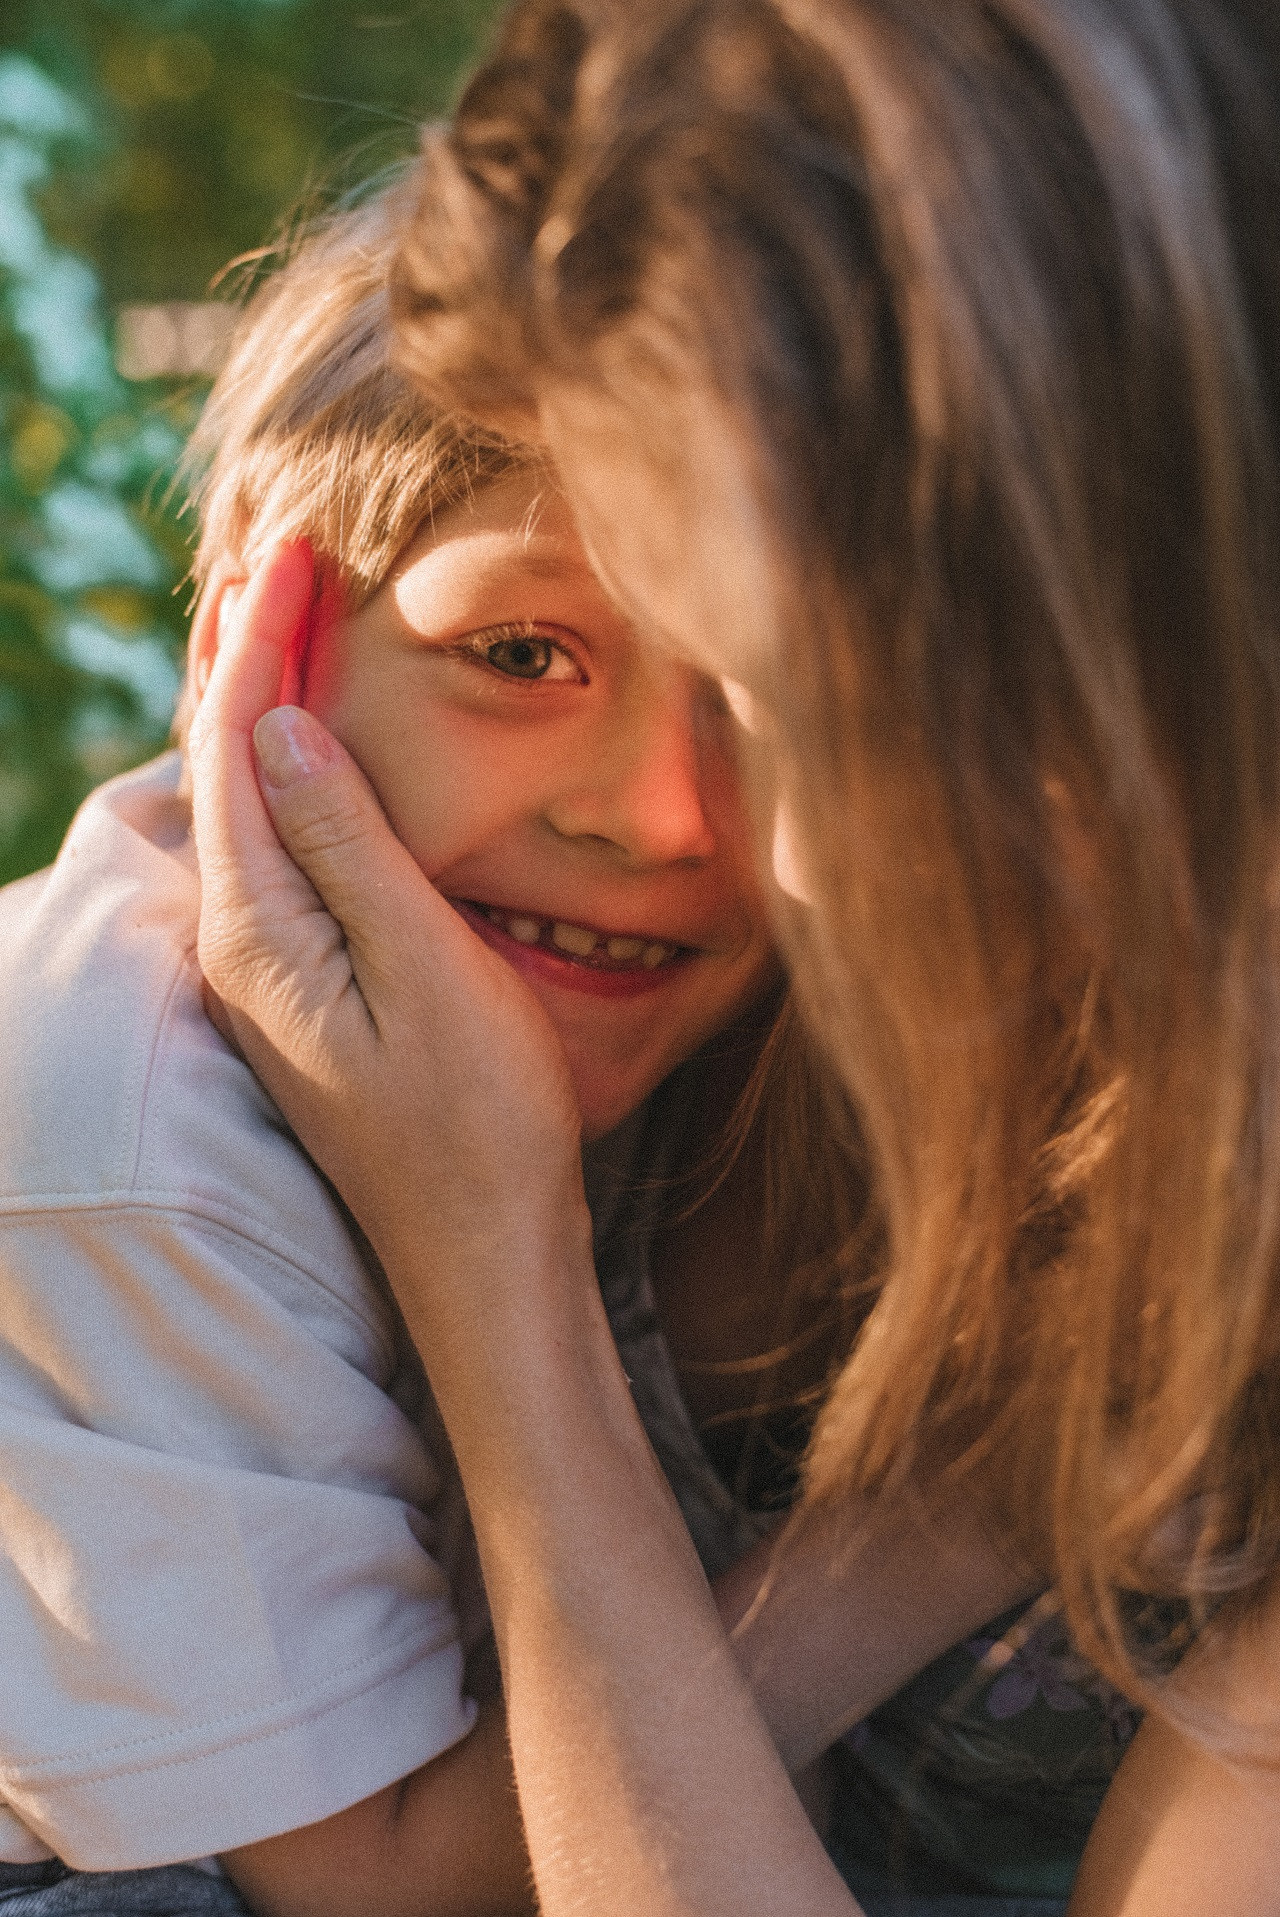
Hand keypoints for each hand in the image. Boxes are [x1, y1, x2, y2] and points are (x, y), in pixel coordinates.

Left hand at [188, 544, 592, 1366]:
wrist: (485, 1255)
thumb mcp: (425, 969)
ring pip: (244, 806)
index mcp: (259, 932)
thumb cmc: (478, 1120)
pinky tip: (306, 748)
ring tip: (274, 618)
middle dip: (244, 653)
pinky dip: (286, 772)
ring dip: (259, 705)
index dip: (262, 640)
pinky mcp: (301, 994)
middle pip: (222, 767)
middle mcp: (239, 949)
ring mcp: (266, 976)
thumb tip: (280, 729)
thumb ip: (348, 846)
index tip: (291, 546)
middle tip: (275, 555)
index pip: (238, 747)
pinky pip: (274, 849)